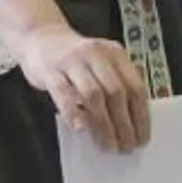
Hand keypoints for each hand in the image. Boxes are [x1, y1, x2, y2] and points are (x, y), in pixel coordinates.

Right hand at [12, 24, 149, 152]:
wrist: (39, 35)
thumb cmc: (74, 57)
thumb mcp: (101, 62)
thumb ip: (116, 83)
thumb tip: (132, 121)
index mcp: (114, 53)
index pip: (135, 86)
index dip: (141, 115)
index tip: (142, 138)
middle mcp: (96, 54)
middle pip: (116, 92)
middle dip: (124, 124)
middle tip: (126, 147)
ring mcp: (72, 61)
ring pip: (93, 95)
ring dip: (103, 124)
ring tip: (108, 145)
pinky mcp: (50, 70)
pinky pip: (64, 94)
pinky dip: (74, 113)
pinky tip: (81, 129)